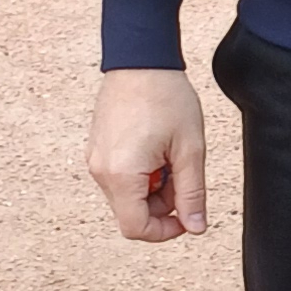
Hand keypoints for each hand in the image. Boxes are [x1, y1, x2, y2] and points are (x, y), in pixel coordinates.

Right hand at [88, 68, 206, 240]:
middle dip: (161, 205)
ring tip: (170, 157)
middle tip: (183, 174)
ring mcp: (95, 158)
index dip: (165, 231)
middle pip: (130, 213)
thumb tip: (195, 227)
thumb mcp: (190, 149)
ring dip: (152, 189)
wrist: (141, 58)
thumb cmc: (166, 97)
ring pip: (126, 196)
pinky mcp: (96, 147)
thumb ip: (192, 193)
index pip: (136, 228)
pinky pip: (118, 177)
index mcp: (122, 175)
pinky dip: (140, 175)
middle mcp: (100, 170)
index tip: (186, 216)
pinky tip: (155, 149)